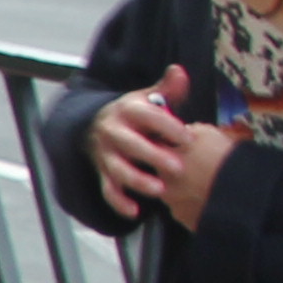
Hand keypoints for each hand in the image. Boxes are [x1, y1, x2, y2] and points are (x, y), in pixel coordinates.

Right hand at [85, 67, 235, 230]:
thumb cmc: (134, 113)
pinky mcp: (102, 173)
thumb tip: (179, 71)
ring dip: (137, 181)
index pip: (147, 116)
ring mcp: (105, 154)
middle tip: (178, 167)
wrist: (95, 126)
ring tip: (160, 190)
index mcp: (127, 110)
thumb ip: (166, 88)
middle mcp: (112, 131)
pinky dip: (118, 202)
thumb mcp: (147, 97)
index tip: (187, 137)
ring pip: (118, 169)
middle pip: (131, 144)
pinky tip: (135, 211)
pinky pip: (107, 190)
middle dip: (153, 156)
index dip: (167, 126)